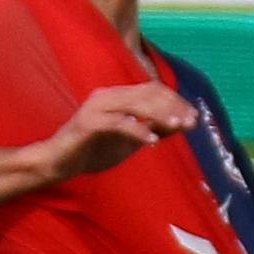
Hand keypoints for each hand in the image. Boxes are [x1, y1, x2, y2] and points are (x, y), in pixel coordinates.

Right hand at [38, 79, 192, 176]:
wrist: (59, 164)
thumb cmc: (94, 151)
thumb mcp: (130, 141)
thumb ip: (153, 129)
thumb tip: (181, 123)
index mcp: (118, 96)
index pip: (153, 89)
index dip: (175, 101)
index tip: (193, 117)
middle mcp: (107, 96)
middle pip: (147, 93)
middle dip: (172, 107)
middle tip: (191, 122)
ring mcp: (96, 107)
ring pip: (134, 104)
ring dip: (159, 114)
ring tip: (177, 126)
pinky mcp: (87, 123)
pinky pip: (117, 123)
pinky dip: (137, 130)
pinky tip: (151, 141)